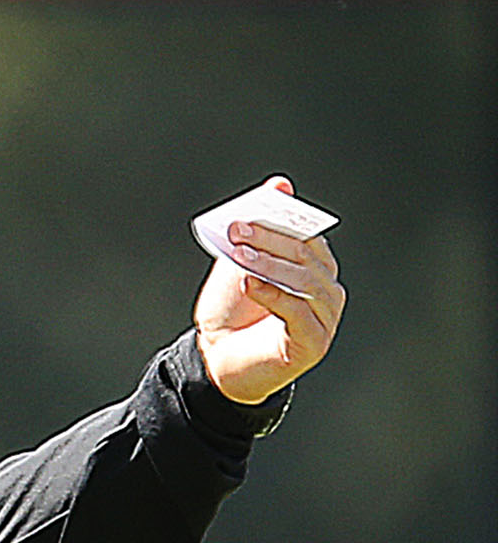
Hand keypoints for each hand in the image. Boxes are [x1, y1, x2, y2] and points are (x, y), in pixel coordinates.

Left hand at [193, 178, 345, 404]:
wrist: (217, 359)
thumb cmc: (232, 311)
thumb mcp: (239, 264)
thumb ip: (257, 230)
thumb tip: (280, 184)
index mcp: (313, 268)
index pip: (307, 237)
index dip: (282, 221)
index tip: (254, 208)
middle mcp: (326, 291)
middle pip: (307, 257)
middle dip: (271, 240)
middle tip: (238, 230)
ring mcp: (325, 317)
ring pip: (306, 282)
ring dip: (271, 265)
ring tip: (240, 255)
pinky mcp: (314, 342)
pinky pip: (299, 313)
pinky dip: (274, 295)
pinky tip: (251, 285)